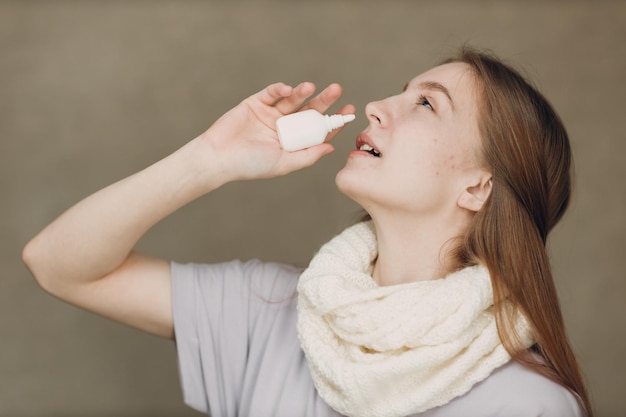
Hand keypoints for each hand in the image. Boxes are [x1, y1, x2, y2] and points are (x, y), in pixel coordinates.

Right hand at [197, 82, 354, 181]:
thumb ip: (307, 155)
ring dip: (303, 92)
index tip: (347, 113)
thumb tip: (331, 148)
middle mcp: (284, 127)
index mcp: (293, 142)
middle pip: (309, 111)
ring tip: (311, 88)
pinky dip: (280, 88)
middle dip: (324, 101)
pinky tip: (289, 89)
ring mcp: (270, 114)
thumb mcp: (284, 163)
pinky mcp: (255, 103)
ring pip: (292, 100)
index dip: (332, 122)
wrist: (219, 158)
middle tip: (337, 90)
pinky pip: (271, 92)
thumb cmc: (250, 165)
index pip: (317, 130)